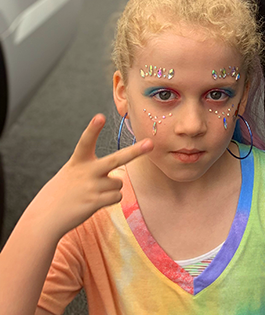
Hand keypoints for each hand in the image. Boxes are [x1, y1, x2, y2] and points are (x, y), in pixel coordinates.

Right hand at [29, 115, 152, 239]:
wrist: (44, 218)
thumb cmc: (62, 192)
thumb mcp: (72, 172)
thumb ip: (93, 169)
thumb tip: (118, 179)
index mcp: (78, 161)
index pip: (86, 141)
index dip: (93, 129)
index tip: (99, 116)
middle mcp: (86, 172)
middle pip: (116, 159)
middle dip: (135, 151)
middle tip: (150, 143)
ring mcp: (91, 187)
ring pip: (118, 183)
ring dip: (111, 188)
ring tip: (92, 193)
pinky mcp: (94, 202)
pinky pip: (117, 197)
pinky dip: (111, 199)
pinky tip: (95, 202)